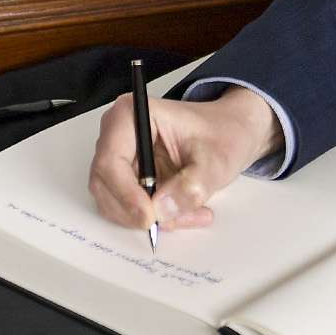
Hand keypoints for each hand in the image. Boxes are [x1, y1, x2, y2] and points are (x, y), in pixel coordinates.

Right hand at [88, 85, 280, 233]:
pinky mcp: (126, 177)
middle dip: (136, 210)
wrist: (230, 133)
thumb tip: (162, 209)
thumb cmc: (222, 133)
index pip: (110, 160)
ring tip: (189, 213)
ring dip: (147, 217)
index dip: (125, 194)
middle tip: (173, 219)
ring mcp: (119, 157)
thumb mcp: (216, 160)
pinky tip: (182, 211)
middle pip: (105, 184)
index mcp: (133, 115)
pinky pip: (126, 207)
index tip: (149, 216)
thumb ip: (191, 185)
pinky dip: (152, 217)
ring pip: (114, 201)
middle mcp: (117, 134)